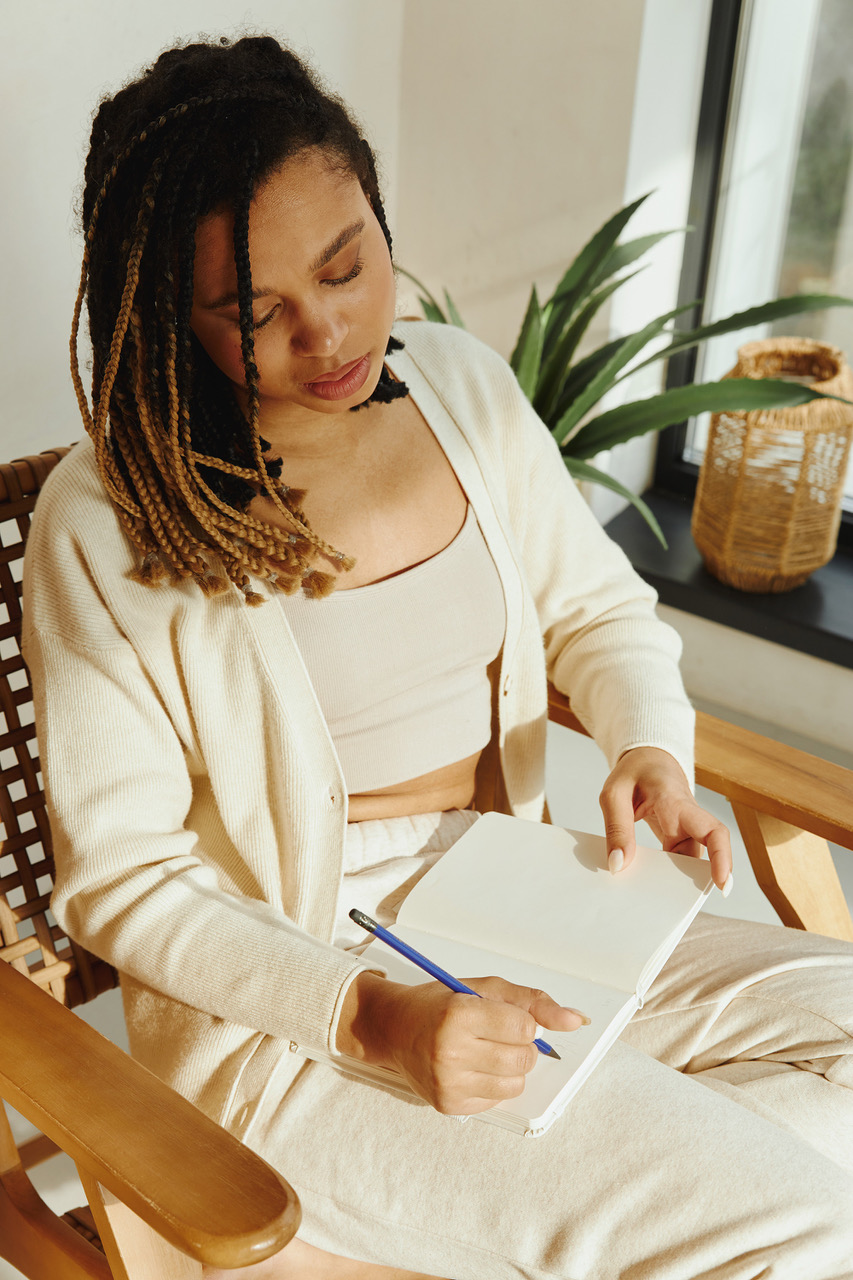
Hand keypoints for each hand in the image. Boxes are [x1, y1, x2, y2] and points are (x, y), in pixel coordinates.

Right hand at [337, 971, 586, 1114]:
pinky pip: (497, 1100)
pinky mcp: (449, 1105)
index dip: (521, 1020)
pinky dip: (493, 1084)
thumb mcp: (484, 988)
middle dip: (520, 1044)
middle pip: (524, 1058)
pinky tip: (471, 1067)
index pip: (525, 1027)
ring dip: (509, 1067)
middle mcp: (451, 1052)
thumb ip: (533, 1001)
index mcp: (459, 1015)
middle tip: (495, 1033)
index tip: (502, 1015)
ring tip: (483, 1050)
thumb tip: (577, 1020)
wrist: (393, 1029)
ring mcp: (449, 1083)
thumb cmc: (439, 1004)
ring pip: (515, 1083)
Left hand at [599, 745, 732, 893]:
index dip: (722, 858)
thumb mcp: (614, 794)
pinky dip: (665, 874)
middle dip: (699, 882)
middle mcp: (688, 819)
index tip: (722, 883)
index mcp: (677, 802)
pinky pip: (677, 860)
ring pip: (690, 861)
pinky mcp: (676, 838)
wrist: (646, 759)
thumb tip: (619, 865)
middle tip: (681, 908)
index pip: (712, 830)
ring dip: (678, 881)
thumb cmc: (633, 772)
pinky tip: (649, 887)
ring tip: (658, 904)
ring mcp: (684, 830)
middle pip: (706, 854)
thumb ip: (617, 828)